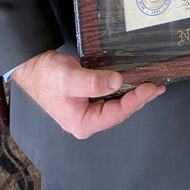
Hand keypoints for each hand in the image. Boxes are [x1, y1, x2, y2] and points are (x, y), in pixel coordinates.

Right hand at [11, 50, 164, 139]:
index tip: (150, 88)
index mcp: (82, 123)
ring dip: (134, 96)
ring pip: (116, 106)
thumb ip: (94, 82)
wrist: (33, 67)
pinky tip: (132, 85)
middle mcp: (86, 121)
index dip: (135, 101)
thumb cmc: (47, 75)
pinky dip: (123, 91)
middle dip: (139, 100)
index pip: (116, 114)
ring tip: (151, 87)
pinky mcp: (88, 101)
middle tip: (157, 87)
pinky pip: (110, 99)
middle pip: (119, 112)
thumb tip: (117, 82)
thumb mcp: (70, 78)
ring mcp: (87, 111)